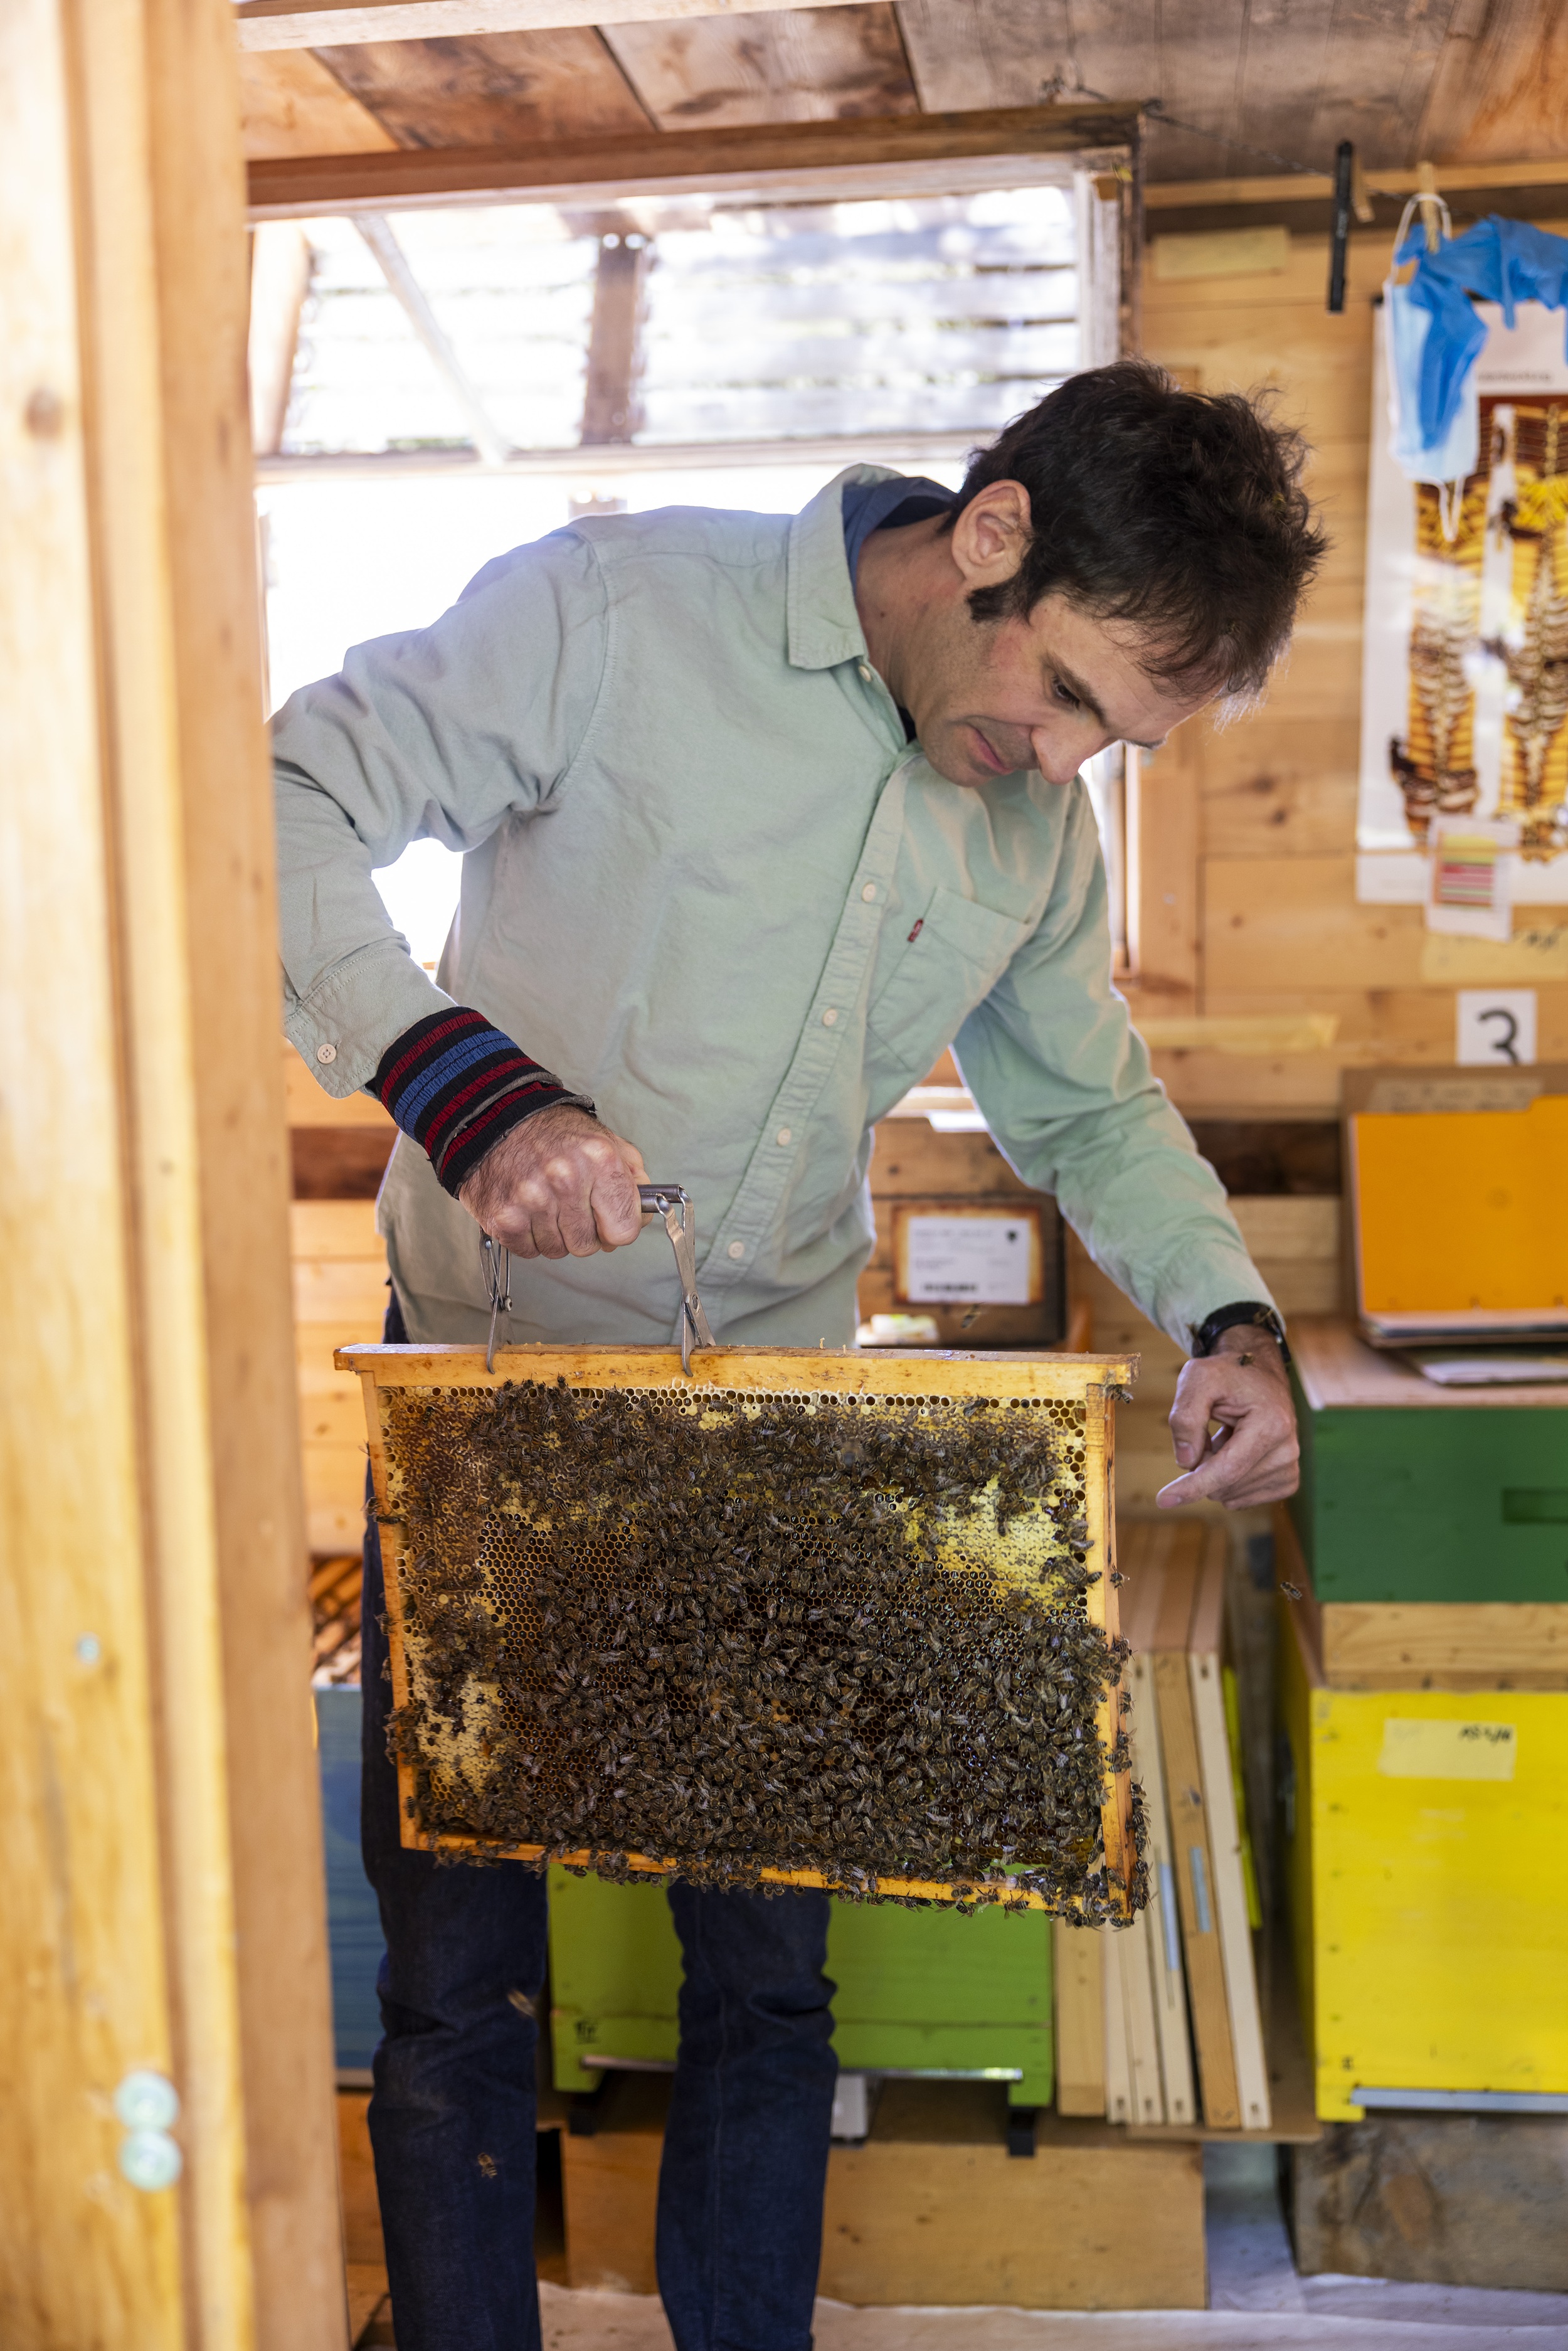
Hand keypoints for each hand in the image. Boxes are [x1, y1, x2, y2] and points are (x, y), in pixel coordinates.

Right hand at [457, 1104, 647, 1259]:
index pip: (624, 1230)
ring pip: (558, 1251)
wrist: (498, 1119)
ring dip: (554, 1234)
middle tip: (570, 1206)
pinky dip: (529, 1237)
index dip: (617, 1229)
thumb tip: (644, 1214)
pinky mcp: (503, 1217)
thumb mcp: (607, 1142)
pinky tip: (526, 1210)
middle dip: (583, 1232)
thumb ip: (633, 1178)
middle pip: (588, 1245)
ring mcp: (531, 1199)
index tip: (608, 1220)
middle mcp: (566, 1179)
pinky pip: (529, 1251)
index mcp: (599, 1160)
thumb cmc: (553, 1133)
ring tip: (545, 1203)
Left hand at [1156, 1325, 1298, 1510]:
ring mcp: (1290, 1466)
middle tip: (1206, 1432)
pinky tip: (1233, 1452)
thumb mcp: (1197, 1378)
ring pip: (1230, 1494)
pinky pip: (1242, 1497)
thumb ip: (1186, 1417)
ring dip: (1214, 1470)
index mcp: (1271, 1424)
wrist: (1258, 1374)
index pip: (1227, 1469)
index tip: (1163, 1500)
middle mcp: (1287, 1450)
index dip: (1192, 1486)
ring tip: (1224, 1437)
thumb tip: (1186, 1462)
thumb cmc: (1227, 1374)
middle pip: (1224, 1484)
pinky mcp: (1286, 1478)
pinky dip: (1228, 1480)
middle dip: (1202, 1465)